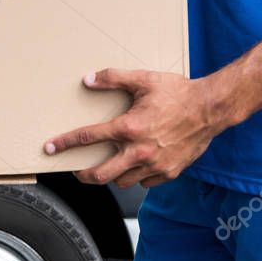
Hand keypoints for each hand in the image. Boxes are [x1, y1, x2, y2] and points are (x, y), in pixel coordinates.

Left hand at [44, 69, 232, 188]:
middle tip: (77, 170)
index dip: (65, 143)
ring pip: (123, 181)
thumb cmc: (178, 93)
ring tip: (110, 164)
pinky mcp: (169, 173)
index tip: (49, 149)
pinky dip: (137, 176)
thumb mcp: (143, 79)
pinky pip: (144, 182)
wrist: (212, 108)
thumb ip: (113, 78)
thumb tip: (87, 80)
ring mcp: (155, 166)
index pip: (88, 138)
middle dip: (83, 174)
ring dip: (112, 175)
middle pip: (100, 175)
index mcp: (129, 128)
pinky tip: (137, 164)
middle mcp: (139, 151)